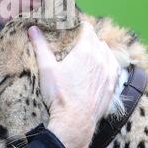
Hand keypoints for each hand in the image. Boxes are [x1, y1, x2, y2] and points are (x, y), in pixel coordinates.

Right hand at [28, 21, 119, 147]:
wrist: (75, 121)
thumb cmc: (59, 94)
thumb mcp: (46, 68)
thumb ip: (40, 46)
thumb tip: (32, 29)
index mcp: (85, 51)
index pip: (87, 29)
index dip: (80, 26)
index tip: (73, 27)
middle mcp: (101, 58)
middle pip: (97, 40)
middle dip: (88, 37)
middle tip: (78, 40)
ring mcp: (109, 72)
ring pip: (108, 52)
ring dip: (100, 48)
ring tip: (91, 51)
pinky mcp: (112, 85)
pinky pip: (115, 66)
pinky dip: (109, 61)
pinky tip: (104, 65)